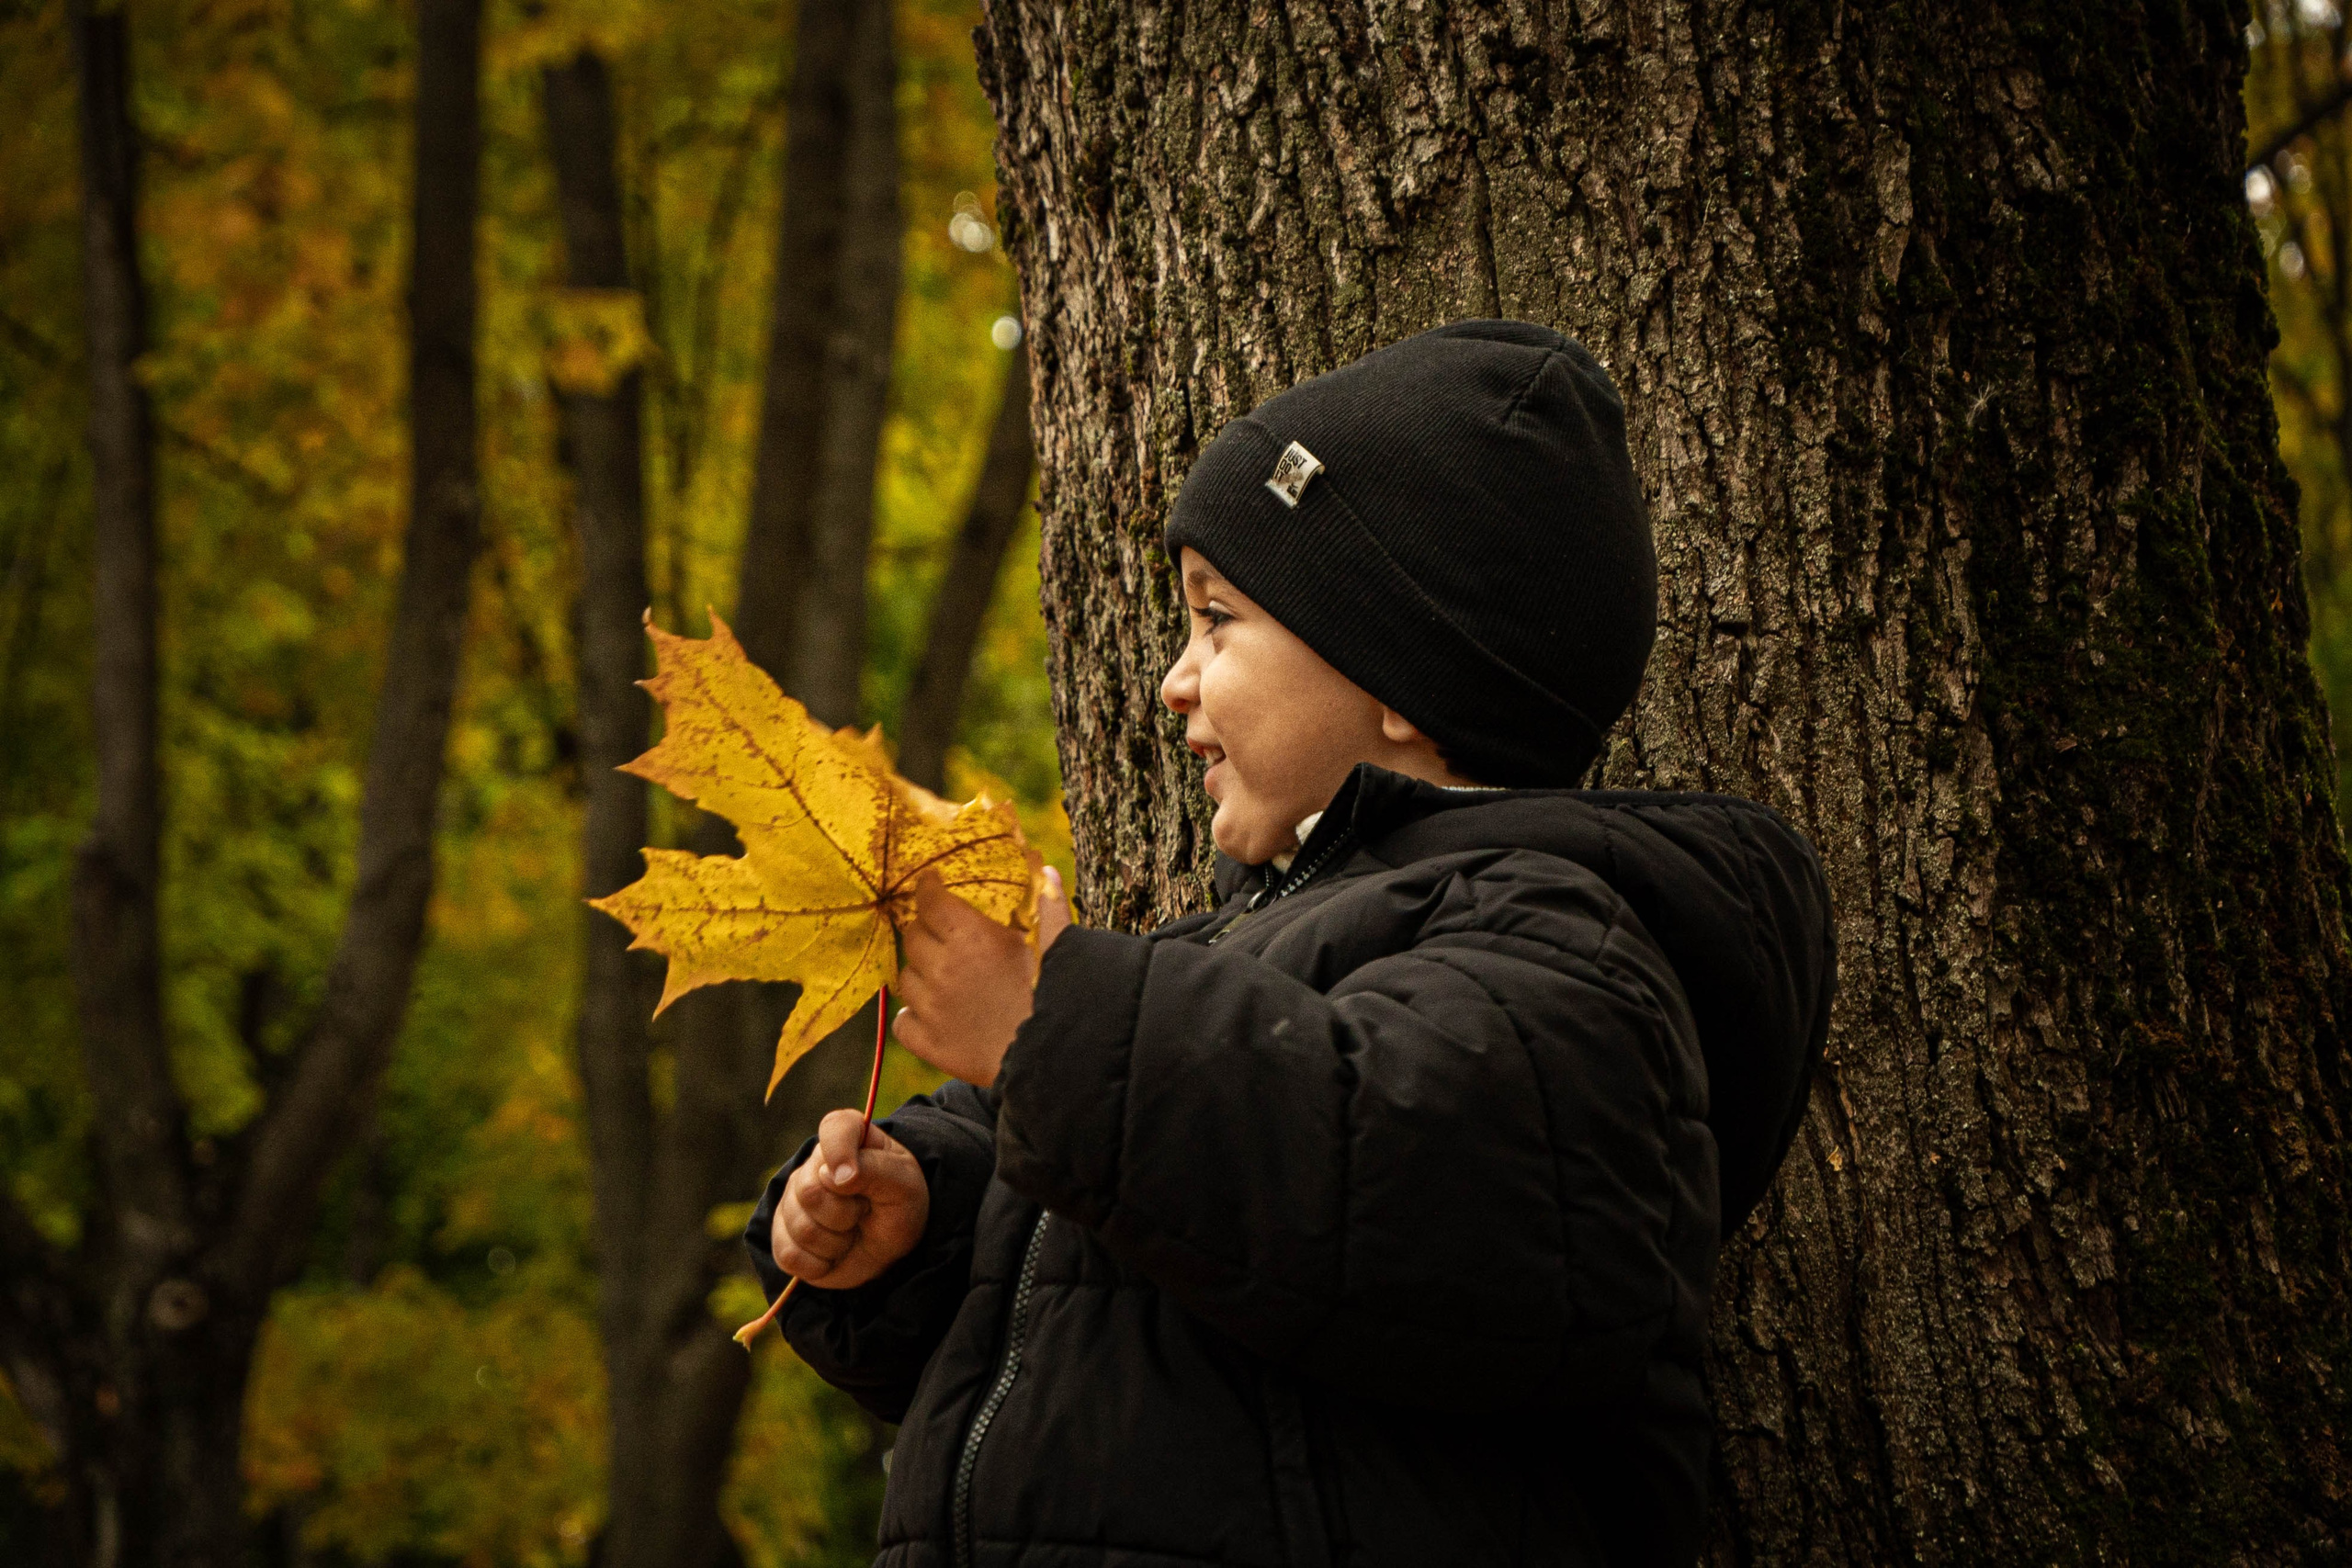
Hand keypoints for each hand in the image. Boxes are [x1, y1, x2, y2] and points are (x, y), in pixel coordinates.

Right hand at [770, 1108, 929, 1289]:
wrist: (892, 1247)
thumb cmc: (900, 1205)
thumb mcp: (904, 1185)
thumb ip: (874, 1169)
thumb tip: (831, 1174)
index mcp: (849, 1139)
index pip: (834, 1127)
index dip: (840, 1152)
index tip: (851, 1180)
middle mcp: (814, 1165)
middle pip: (809, 1191)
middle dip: (845, 1214)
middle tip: (863, 1213)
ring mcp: (793, 1200)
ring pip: (800, 1228)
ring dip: (836, 1243)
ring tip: (851, 1233)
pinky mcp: (783, 1236)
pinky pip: (789, 1255)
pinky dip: (819, 1265)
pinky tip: (834, 1254)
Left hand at [894, 867, 1071, 1087]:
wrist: (1053, 1061)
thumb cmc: (1057, 999)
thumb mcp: (1056, 947)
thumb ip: (1048, 907)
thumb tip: (1044, 870)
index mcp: (973, 938)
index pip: (930, 902)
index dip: (927, 888)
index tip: (930, 883)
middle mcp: (943, 969)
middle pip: (912, 936)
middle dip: (924, 930)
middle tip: (941, 933)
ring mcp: (931, 1008)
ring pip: (905, 978)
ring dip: (920, 973)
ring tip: (942, 977)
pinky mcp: (929, 1043)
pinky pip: (901, 1022)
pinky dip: (911, 1016)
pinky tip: (929, 1013)